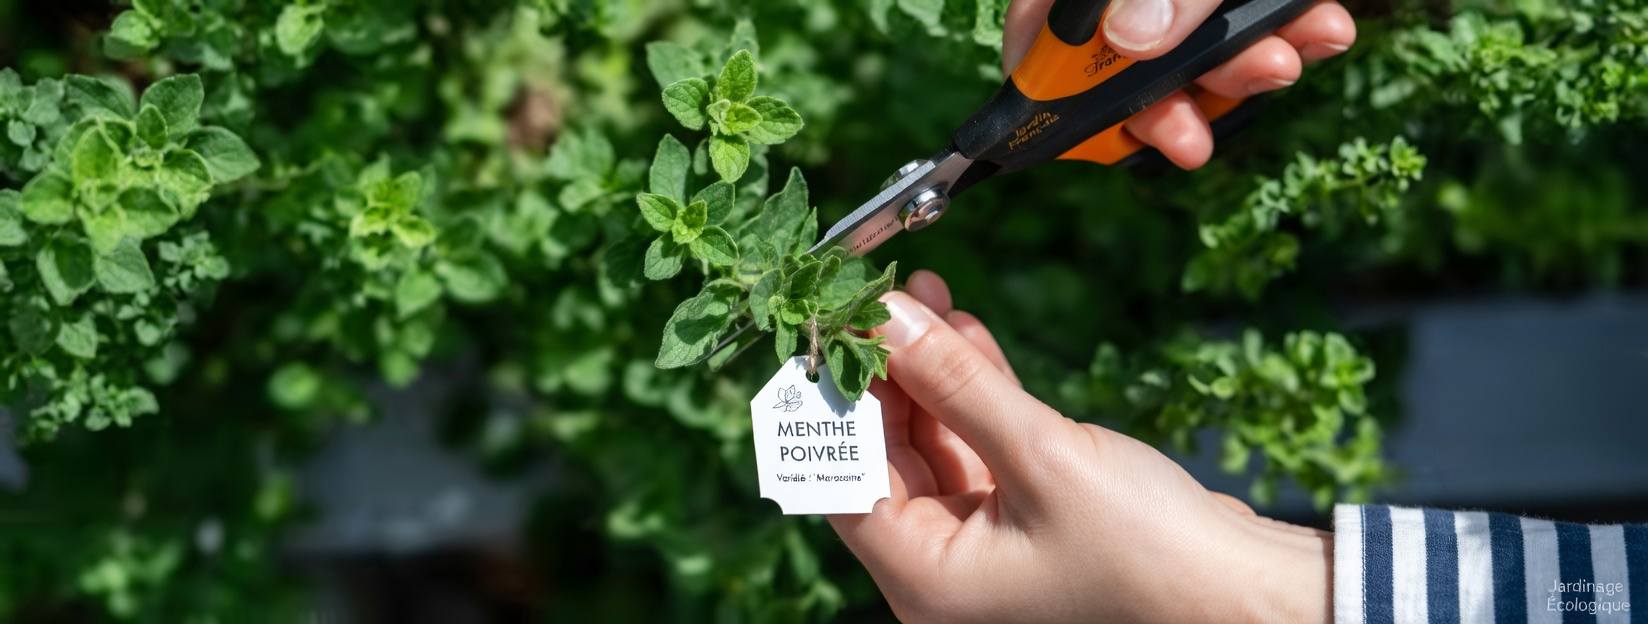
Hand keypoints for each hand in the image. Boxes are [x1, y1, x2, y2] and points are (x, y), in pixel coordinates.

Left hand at [829, 270, 1332, 622]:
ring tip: (922, 295)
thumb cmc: (1151, 551)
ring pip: (932, 443)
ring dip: (930, 371)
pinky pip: (978, 447)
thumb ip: (958, 383)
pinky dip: (972, 392)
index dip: (832, 400)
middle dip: (886, 371)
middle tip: (883, 296)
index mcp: (927, 580)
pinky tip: (963, 330)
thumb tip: (885, 318)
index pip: (843, 481)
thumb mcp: (1044, 455)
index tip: (833, 324)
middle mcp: (943, 570)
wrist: (1247, 591)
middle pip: (885, 458)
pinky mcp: (1024, 517)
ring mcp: (984, 545)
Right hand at [1002, 0, 1356, 168]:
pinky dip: (1292, 34)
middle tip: (1194, 138)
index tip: (1071, 138)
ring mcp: (1188, 0)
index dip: (1044, 92)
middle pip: (1121, 57)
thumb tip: (1131, 41)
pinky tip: (1324, 32)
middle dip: (1168, 102)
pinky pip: (1256, 23)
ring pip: (1199, 49)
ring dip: (1242, 72)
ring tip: (1286, 65)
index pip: (1040, 34)